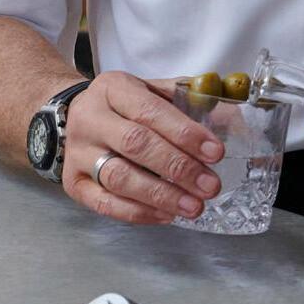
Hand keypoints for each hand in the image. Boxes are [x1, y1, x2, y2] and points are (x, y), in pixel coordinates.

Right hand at [62, 72, 223, 224]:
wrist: (73, 115)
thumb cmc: (123, 105)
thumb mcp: (150, 88)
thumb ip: (187, 98)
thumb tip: (231, 115)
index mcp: (114, 88)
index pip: (151, 111)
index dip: (185, 133)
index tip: (215, 152)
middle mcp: (90, 119)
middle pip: (136, 144)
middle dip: (178, 167)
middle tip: (209, 185)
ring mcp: (77, 152)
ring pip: (119, 178)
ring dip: (161, 195)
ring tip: (194, 206)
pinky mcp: (72, 183)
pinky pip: (105, 204)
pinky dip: (139, 213)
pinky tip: (166, 214)